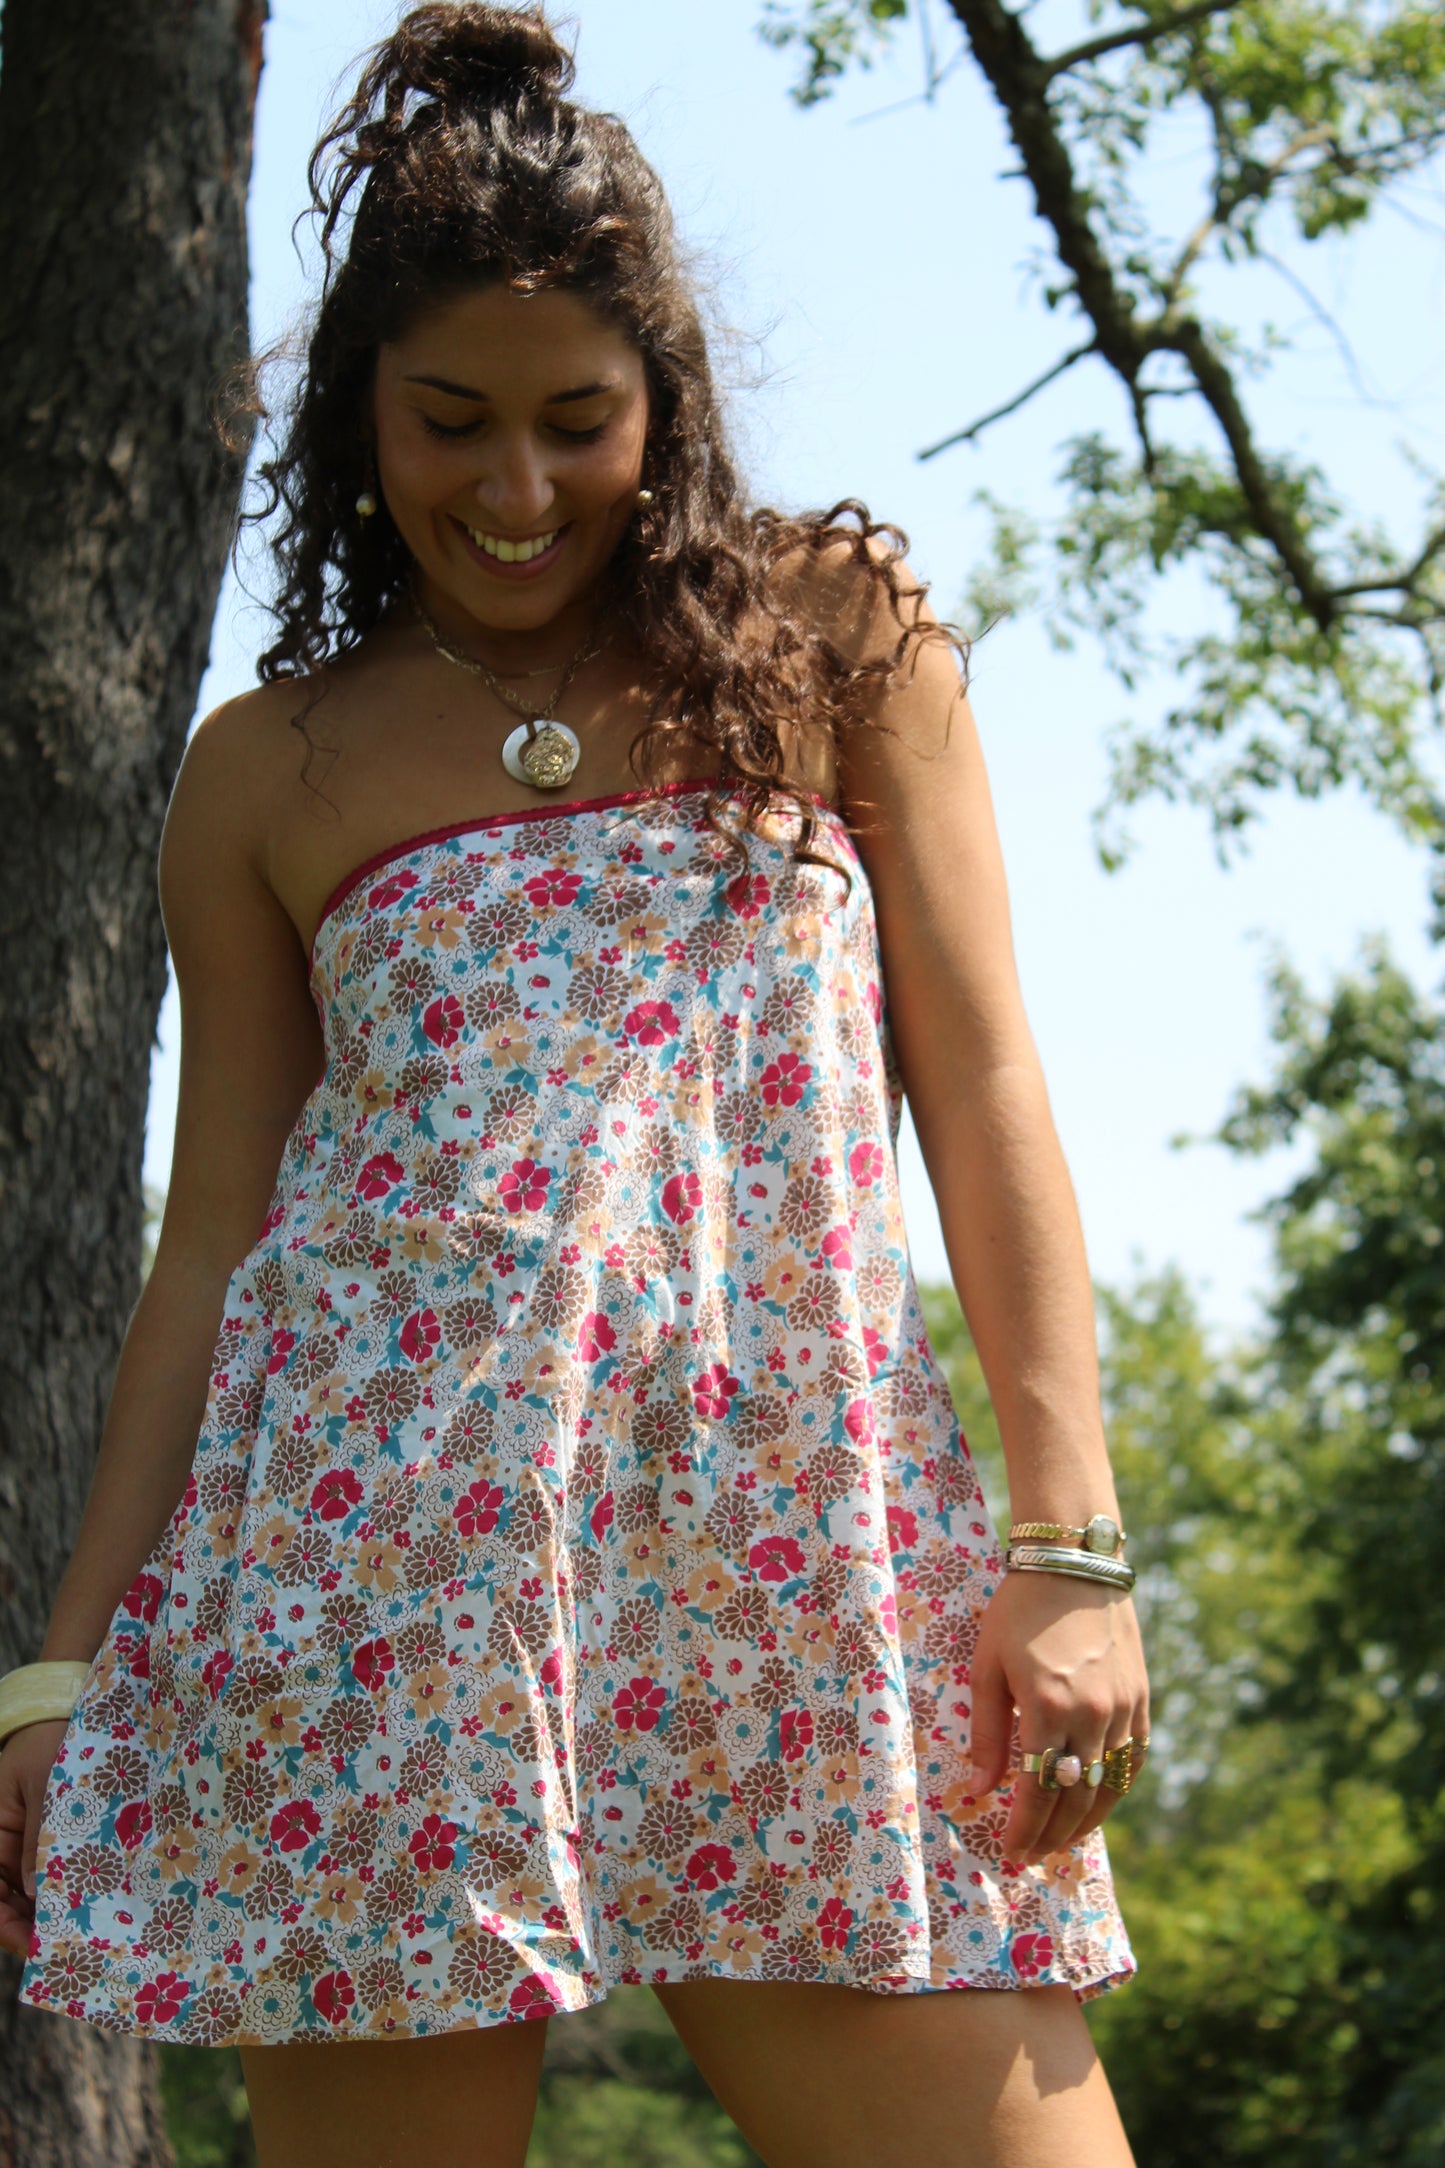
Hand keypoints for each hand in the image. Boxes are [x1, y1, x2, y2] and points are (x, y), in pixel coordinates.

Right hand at [0, 1719, 68, 1958]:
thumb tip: (34, 1893)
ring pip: (32, 1897)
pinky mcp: (51, 1844)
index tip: (35, 1946)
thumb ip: (40, 1836)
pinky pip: (53, 1878)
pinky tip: (92, 1909)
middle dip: (34, 1929)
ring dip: (54, 1916)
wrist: (64, 1717)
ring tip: (86, 1937)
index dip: (6, 1926)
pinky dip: (68, 1894)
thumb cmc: (48, 1742)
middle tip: (71, 1951)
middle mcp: (1, 1849)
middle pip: (9, 1905)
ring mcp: (26, 1849)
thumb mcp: (45, 1784)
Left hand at [966, 1568, 1148, 1865]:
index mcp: (1048, 1707)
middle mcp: (1092, 1716)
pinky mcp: (1142, 1701)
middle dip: (1050, 1836)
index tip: (1009, 1852)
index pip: (1038, 1791)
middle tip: (1030, 1857)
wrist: (1076, 1563)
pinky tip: (1098, 1804)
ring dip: (1084, 1823)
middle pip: (1075, 1799)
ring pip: (1109, 1788)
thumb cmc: (1019, 1610)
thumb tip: (979, 1790)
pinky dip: (1117, 1790)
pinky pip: (1133, 1761)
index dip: (1024, 1829)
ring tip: (1060, 1842)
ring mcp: (1123, 1710)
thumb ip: (988, 1734)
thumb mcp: (989, 1667)